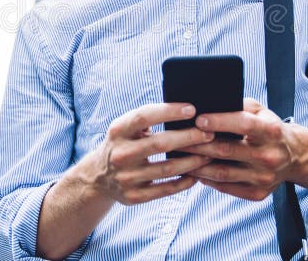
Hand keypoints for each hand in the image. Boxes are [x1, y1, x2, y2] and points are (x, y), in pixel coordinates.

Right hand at [80, 102, 213, 204]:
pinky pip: (166, 189)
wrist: (98, 176)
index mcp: (118, 130)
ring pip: (167, 168)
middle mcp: (120, 154)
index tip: (192, 109)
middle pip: (160, 143)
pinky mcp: (133, 196)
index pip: (144, 116)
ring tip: (209, 154)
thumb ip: (148, 118)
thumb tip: (187, 110)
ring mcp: (126, 177)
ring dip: (192, 161)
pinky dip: (184, 182)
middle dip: (189, 137)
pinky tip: (196, 175)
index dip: (169, 111)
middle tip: (209, 134)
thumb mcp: (126, 127)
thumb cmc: (124, 143)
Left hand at [181, 98, 301, 200]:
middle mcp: (270, 156)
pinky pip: (226, 187)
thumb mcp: (261, 111)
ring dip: (197, 165)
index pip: (244, 124)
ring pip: (222, 173)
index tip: (198, 119)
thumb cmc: (269, 128)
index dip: (220, 121)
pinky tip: (194, 171)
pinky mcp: (258, 193)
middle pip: (227, 151)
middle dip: (198, 144)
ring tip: (180, 157)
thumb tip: (208, 105)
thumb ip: (238, 106)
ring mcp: (264, 178)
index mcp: (272, 131)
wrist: (294, 157)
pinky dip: (207, 180)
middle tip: (177, 138)